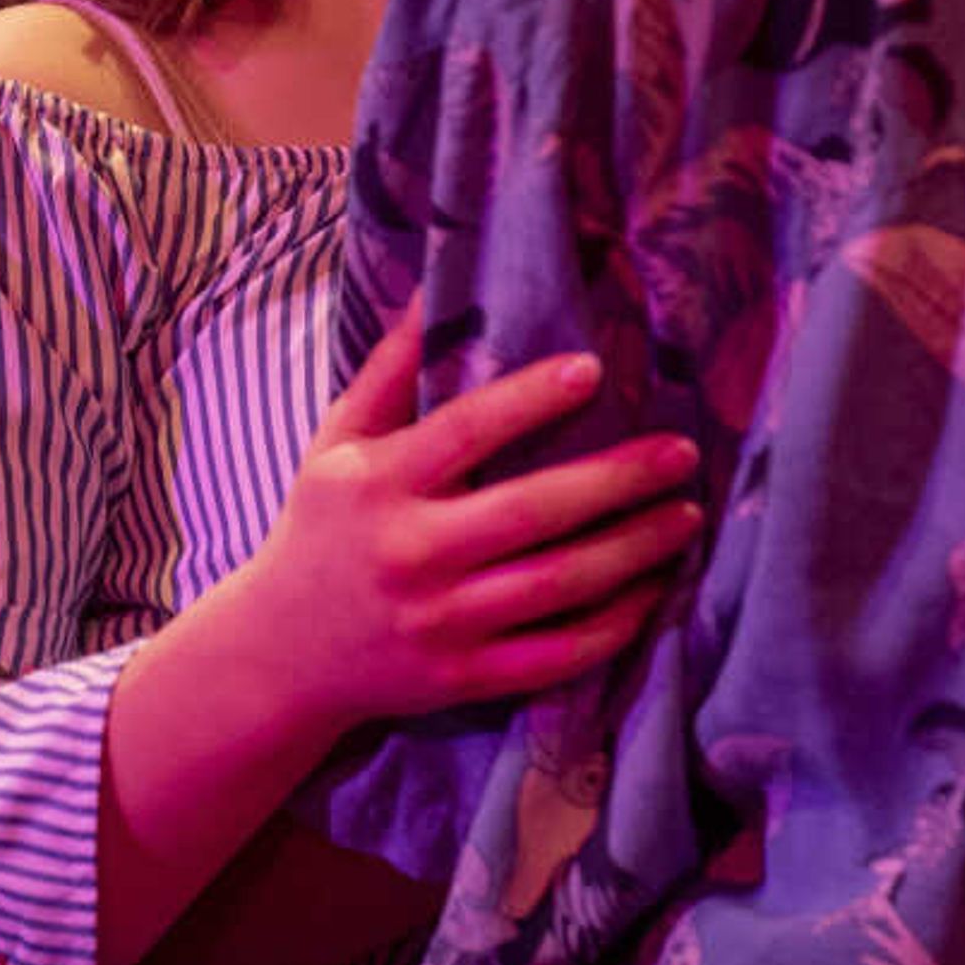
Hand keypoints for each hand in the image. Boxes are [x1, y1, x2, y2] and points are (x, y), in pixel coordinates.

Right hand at [214, 299, 702, 743]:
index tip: (594, 369)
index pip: (466, 432)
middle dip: (616, 480)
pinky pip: (555, 654)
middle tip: (679, 451)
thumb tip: (432, 285)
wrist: (280, 654)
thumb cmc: (319, 528)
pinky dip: (614, 626)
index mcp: (376, 483)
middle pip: (531, 512)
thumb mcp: (336, 442)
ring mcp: (439, 622)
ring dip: (633, 550)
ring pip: (556, 585)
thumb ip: (389, 369)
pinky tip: (653, 590)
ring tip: (685, 514)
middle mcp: (409, 552)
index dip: (532, 398)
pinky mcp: (462, 678)